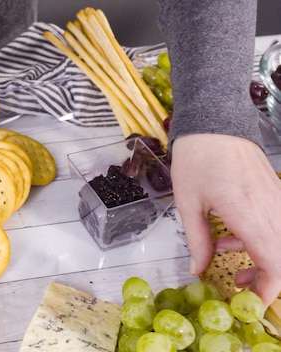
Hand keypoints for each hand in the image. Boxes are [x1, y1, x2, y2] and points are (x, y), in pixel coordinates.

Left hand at [171, 133, 280, 305]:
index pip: (276, 267)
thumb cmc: (198, 159)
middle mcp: (272, 211)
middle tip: (238, 284)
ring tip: (230, 260)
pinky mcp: (276, 193)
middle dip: (264, 279)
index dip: (266, 292)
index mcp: (250, 216)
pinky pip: (277, 225)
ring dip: (262, 259)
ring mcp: (278, 201)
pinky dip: (260, 238)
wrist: (215, 122)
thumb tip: (198, 269)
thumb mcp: (188, 203)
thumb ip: (197, 240)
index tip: (249, 304)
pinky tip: (232, 235)